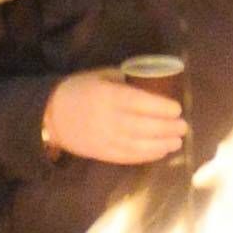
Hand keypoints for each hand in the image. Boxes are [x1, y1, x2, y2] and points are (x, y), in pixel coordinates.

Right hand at [42, 69, 186, 166]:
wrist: (48, 115)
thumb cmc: (76, 90)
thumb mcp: (98, 76)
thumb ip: (122, 79)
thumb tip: (148, 83)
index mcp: (109, 97)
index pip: (141, 103)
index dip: (161, 107)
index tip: (177, 109)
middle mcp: (109, 119)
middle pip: (145, 126)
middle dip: (167, 128)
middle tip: (183, 127)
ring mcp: (106, 139)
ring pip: (140, 144)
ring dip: (162, 144)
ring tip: (177, 142)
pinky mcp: (103, 154)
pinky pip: (129, 157)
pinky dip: (147, 155)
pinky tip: (161, 152)